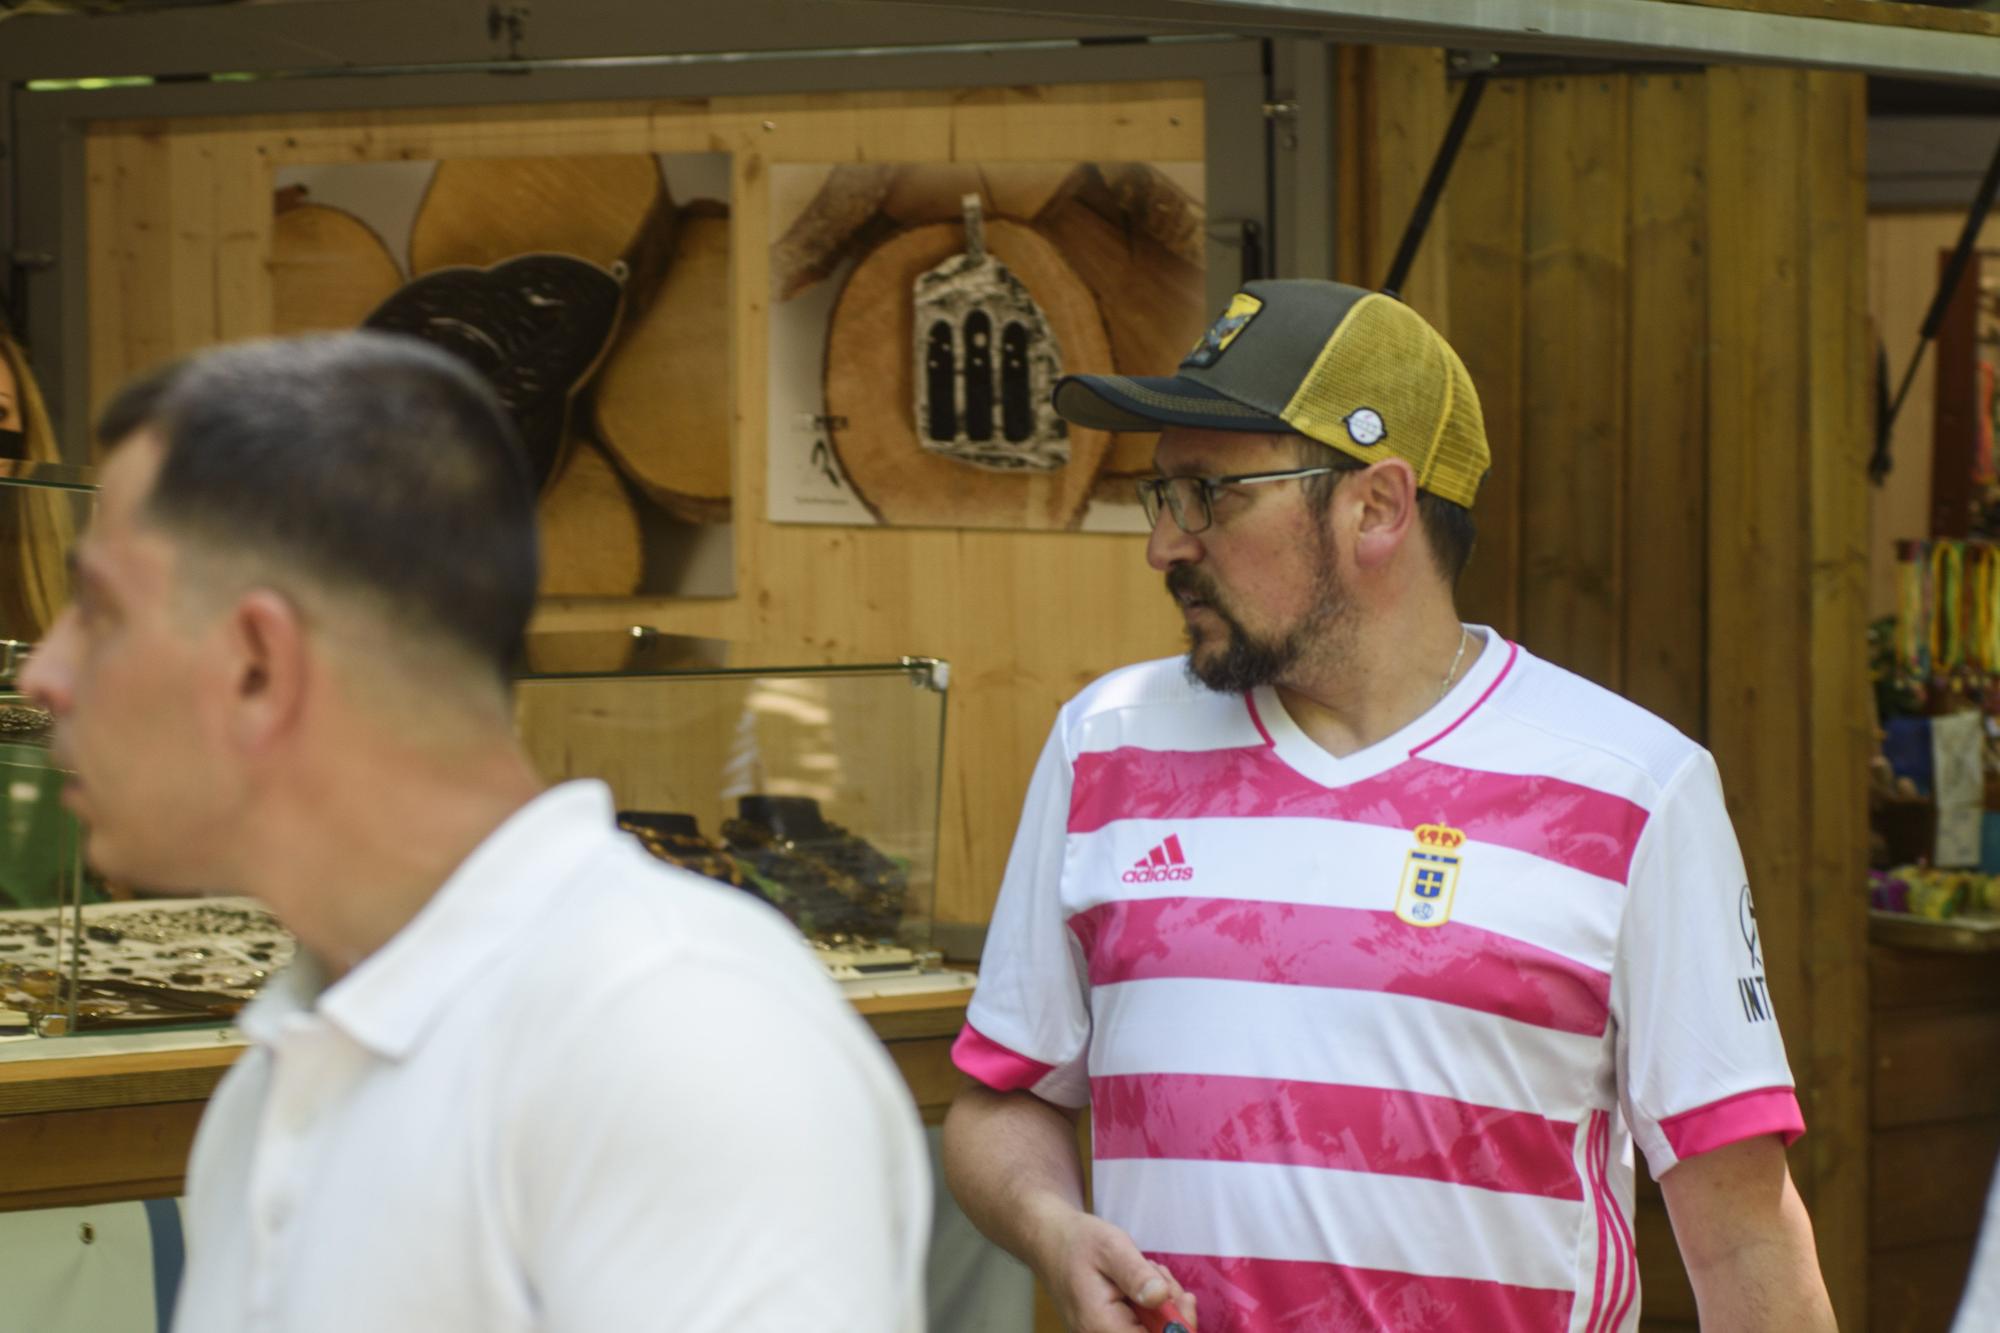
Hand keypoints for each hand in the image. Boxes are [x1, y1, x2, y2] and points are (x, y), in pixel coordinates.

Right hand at [1033, 1206, 1198, 1331]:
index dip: (1177, 1325)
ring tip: (1147, 1271)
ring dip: (1161, 1305)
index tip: (1183, 1297)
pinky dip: (1150, 1306)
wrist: (1050, 1241)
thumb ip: (1136, 1274)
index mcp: (1101, 1326)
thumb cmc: (1078, 1241)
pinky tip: (1142, 1282)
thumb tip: (1161, 1297)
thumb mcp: (1111, 1247)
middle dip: (1170, 1311)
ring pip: (1150, 1331)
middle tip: (1160, 1275)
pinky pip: (1139, 1326)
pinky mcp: (1107, 1330)